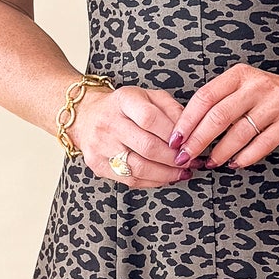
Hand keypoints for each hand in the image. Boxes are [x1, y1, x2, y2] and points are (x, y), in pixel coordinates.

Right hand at [71, 83, 185, 185]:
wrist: (87, 115)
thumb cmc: (125, 107)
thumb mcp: (149, 96)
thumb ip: (171, 109)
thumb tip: (190, 132)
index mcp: (123, 100)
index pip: (150, 118)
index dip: (173, 134)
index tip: (188, 142)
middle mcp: (108, 123)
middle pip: (147, 147)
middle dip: (174, 158)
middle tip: (190, 161)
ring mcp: (100, 145)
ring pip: (139, 168)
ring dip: (166, 173)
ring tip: (182, 172)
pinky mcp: (97, 164)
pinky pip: (130, 179)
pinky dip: (153, 181)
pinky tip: (166, 177)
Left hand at [169, 62, 278, 171]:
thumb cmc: (270, 98)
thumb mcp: (244, 90)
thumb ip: (220, 103)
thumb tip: (186, 131)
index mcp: (239, 75)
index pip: (205, 97)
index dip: (187, 120)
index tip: (175, 139)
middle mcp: (257, 85)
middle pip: (218, 116)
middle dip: (198, 140)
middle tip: (185, 157)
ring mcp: (276, 103)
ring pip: (239, 132)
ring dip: (220, 152)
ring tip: (210, 163)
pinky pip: (262, 144)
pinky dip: (245, 157)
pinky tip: (235, 164)